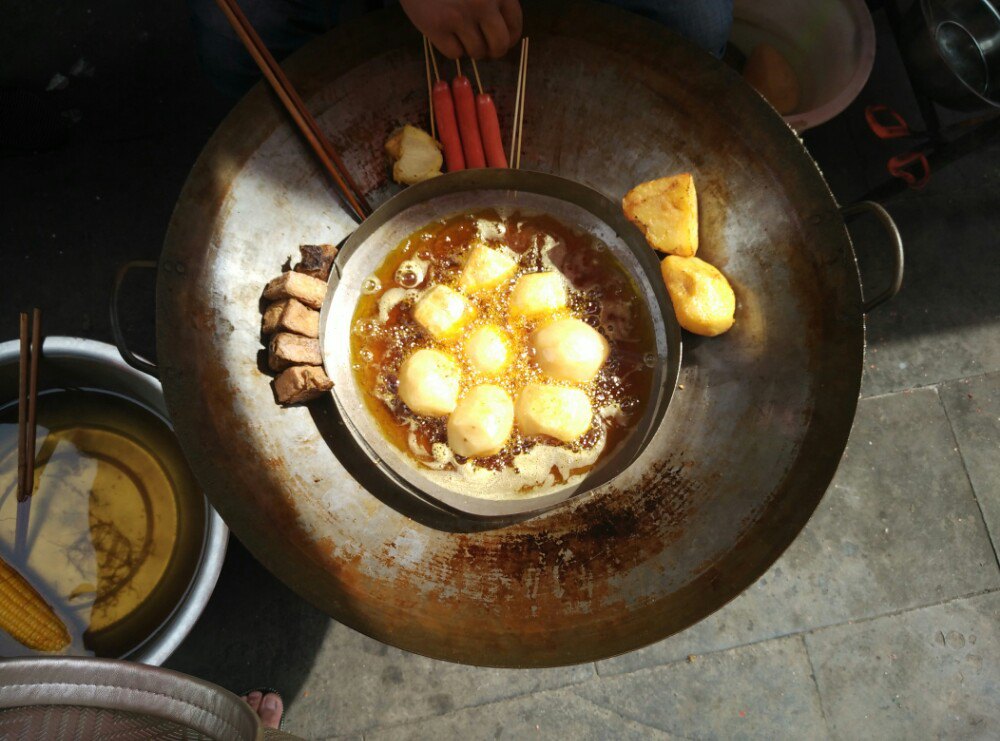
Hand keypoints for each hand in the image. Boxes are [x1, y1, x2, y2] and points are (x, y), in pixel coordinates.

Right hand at [400, 0, 522, 58]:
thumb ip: (495, 3)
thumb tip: (506, 38)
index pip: (515, 26)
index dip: (509, 39)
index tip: (500, 41)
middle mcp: (483, 3)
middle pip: (499, 45)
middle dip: (492, 52)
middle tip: (483, 49)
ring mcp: (460, 16)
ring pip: (477, 52)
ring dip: (469, 49)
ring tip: (460, 34)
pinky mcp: (438, 26)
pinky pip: (454, 54)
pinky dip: (451, 48)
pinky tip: (445, 33)